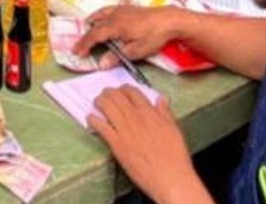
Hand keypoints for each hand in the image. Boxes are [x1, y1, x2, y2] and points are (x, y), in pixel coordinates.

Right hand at [76, 4, 183, 62]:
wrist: (169, 20)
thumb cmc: (153, 36)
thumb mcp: (136, 51)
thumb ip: (117, 57)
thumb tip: (101, 64)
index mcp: (115, 26)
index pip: (94, 36)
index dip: (85, 44)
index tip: (78, 52)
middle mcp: (115, 15)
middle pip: (95, 25)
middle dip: (86, 36)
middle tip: (79, 46)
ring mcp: (121, 9)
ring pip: (100, 14)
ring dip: (92, 22)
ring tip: (87, 27)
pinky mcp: (128, 7)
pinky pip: (108, 10)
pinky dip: (101, 15)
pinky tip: (104, 17)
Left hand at [89, 89, 203, 203]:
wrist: (169, 176)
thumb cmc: (174, 156)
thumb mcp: (174, 129)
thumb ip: (165, 112)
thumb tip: (161, 98)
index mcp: (150, 113)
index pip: (133, 92)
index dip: (124, 89)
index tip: (120, 91)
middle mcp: (135, 117)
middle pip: (116, 96)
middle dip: (108, 92)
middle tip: (104, 94)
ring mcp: (125, 130)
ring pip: (107, 107)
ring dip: (99, 102)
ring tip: (96, 103)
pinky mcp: (117, 144)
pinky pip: (101, 127)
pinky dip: (94, 120)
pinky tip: (91, 119)